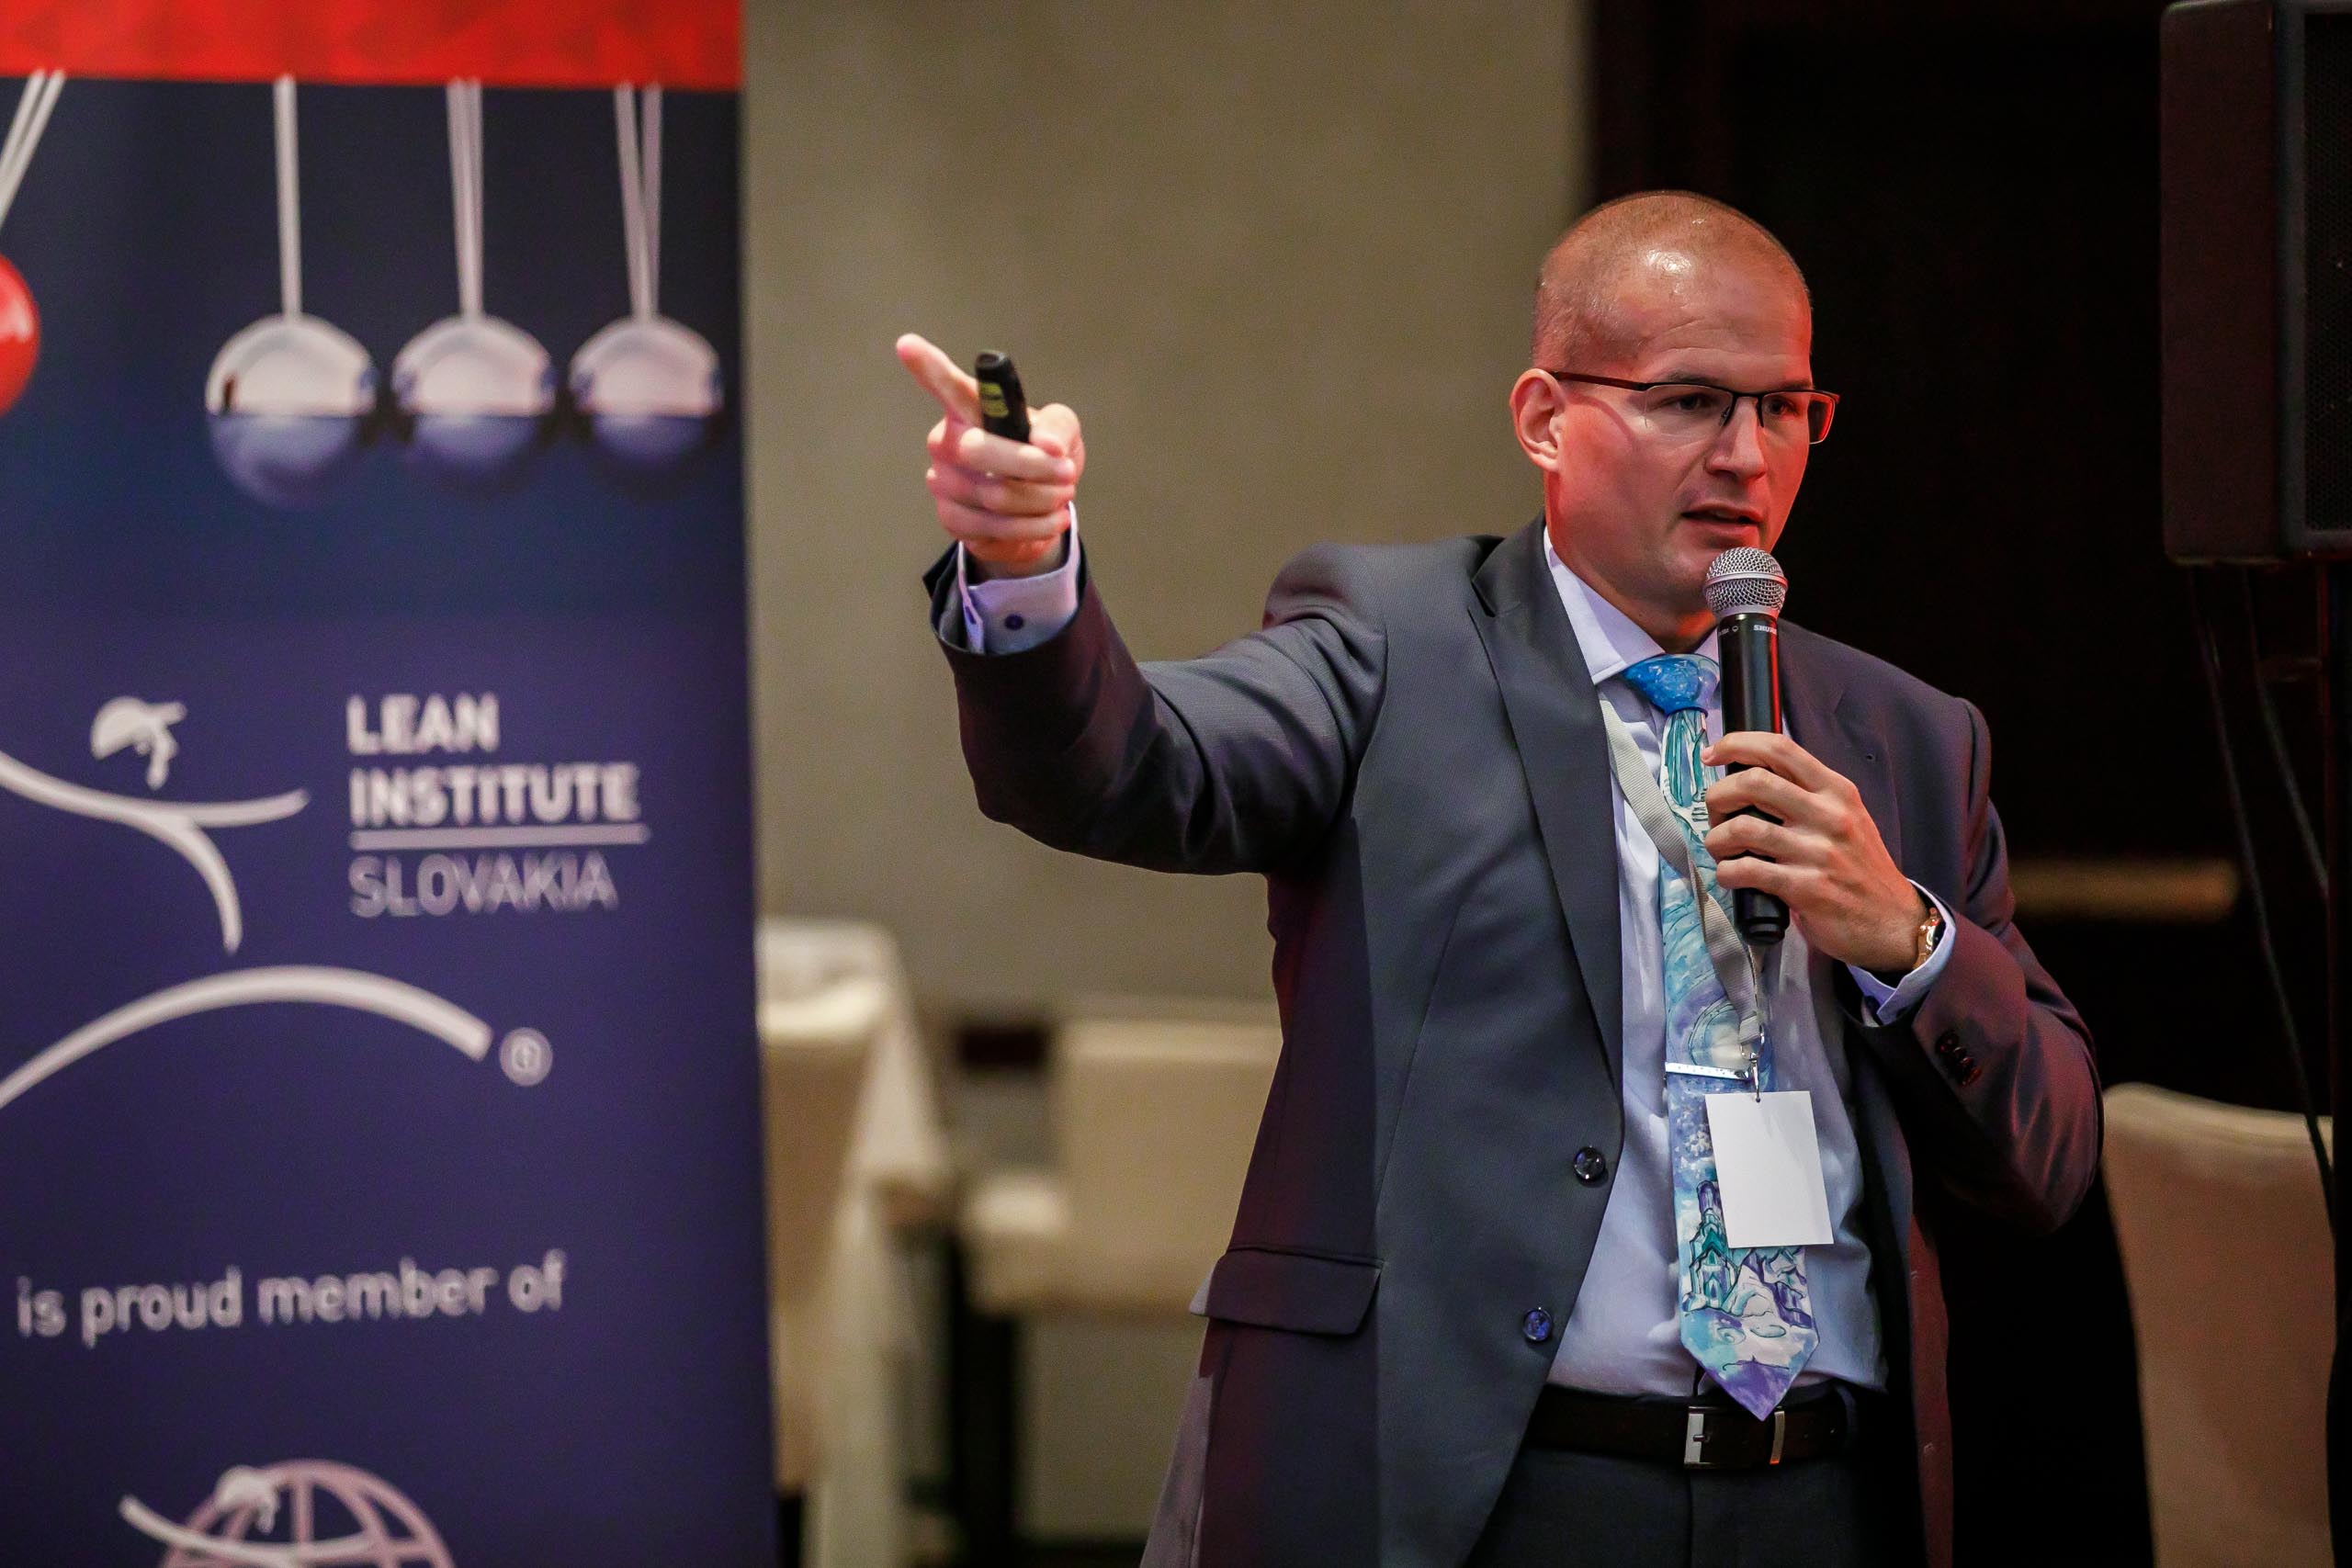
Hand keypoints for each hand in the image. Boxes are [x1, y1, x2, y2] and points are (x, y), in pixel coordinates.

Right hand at [895, 332, 1084, 577]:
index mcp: (970, 409)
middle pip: (979, 451)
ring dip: (1042, 499)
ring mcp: (943, 480)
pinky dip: (1036, 526)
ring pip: (996, 495)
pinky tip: (1050, 519)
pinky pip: (996, 526)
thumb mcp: (1063, 434)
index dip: (926, 367)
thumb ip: (1058, 428)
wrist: (1040, 513)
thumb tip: (1046, 445)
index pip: (945, 386)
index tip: (907, 344)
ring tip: (1062, 495)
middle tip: (1067, 472)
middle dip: (1032, 466)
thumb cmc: (1044, 460)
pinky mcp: (951, 518)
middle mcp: (946, 440)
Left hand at [1699, 732, 1920, 972]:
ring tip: (1722, 850)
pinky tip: (1731, 876)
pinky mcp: (1806, 888)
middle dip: (1718, 796)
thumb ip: (1807, 796)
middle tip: (1715, 815)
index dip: (1736, 745)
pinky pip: (1745, 870)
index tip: (1712, 755)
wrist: (1893, 922)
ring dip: (1716, 839)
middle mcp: (1829, 815)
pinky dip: (1726, 872)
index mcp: (1836, 791)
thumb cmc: (1860, 869)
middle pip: (1753, 782)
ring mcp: (1818, 852)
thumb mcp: (1846, 818)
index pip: (1779, 749)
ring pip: (1742, 827)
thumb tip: (1748, 780)